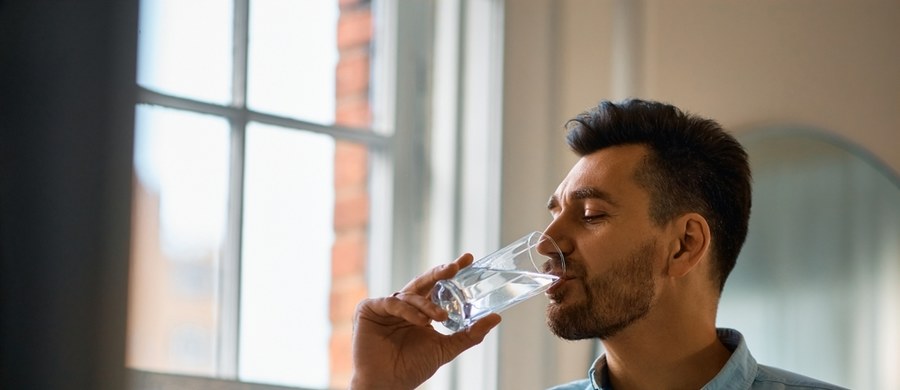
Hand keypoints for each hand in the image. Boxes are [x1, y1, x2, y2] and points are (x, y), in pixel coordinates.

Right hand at [349, 253, 501, 389]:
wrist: (388, 384)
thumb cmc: (412, 367)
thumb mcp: (446, 348)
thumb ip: (470, 333)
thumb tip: (495, 317)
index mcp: (420, 311)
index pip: (437, 286)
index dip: (450, 272)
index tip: (468, 259)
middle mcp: (403, 305)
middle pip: (423, 282)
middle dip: (440, 272)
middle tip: (455, 267)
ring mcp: (385, 307)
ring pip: (410, 294)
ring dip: (427, 304)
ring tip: (440, 316)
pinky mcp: (368, 309)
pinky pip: (392, 303)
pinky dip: (408, 310)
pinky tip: (420, 321)